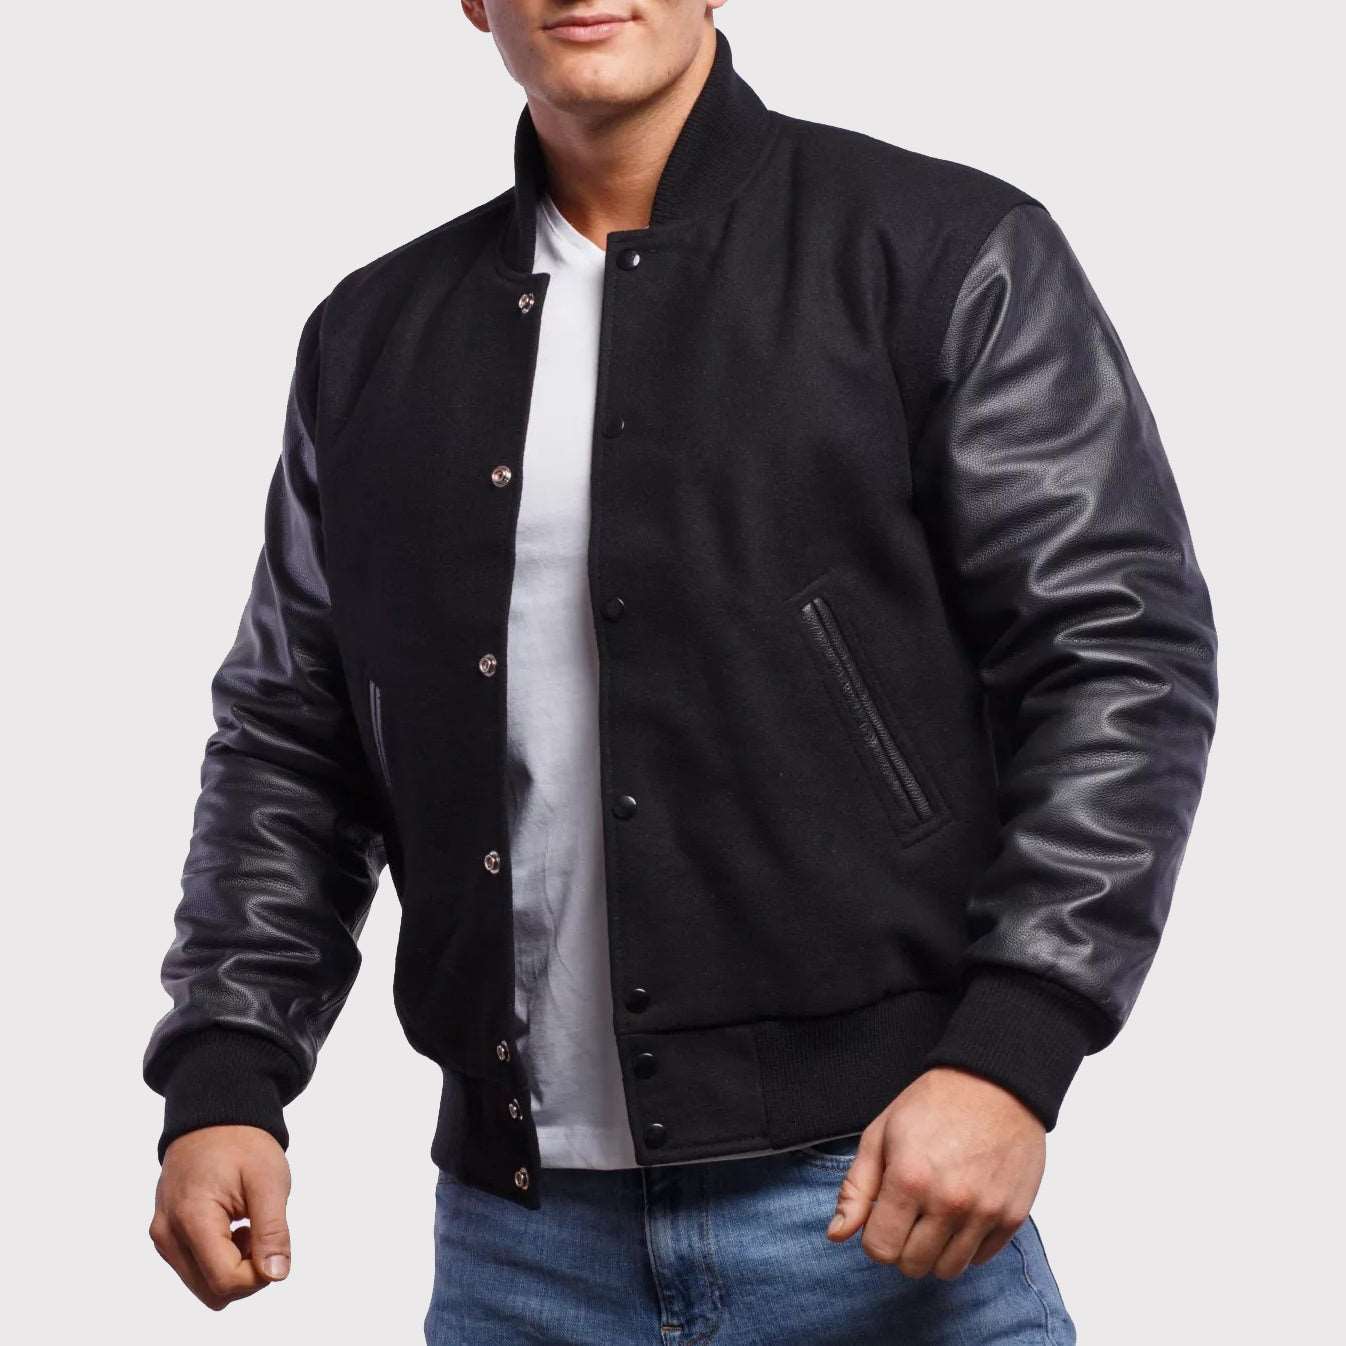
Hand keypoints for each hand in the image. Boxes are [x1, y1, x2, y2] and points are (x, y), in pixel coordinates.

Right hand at [149, 1125, 292, 1309]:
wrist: (214, 1116)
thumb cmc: (243, 1143)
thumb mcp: (268, 1180)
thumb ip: (273, 1231)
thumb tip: (276, 1275)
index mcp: (191, 1218)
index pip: (225, 1280)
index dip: (259, 1273)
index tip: (274, 1241)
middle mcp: (167, 1235)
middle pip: (213, 1291)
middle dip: (247, 1273)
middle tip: (261, 1230)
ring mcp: (163, 1237)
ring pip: (204, 1285)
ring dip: (234, 1265)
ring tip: (247, 1224)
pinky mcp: (167, 1236)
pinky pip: (196, 1269)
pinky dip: (221, 1257)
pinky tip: (234, 1225)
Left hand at [826, 1066, 1044, 1278]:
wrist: (995, 1084)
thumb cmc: (932, 1105)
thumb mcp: (880, 1135)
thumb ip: (856, 1188)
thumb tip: (836, 1235)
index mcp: (910, 1179)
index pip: (880, 1249)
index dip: (875, 1236)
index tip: (883, 1215)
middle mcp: (948, 1202)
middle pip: (912, 1265)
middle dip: (903, 1245)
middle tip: (909, 1213)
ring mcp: (984, 1212)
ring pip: (948, 1270)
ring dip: (935, 1251)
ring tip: (935, 1215)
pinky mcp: (1012, 1216)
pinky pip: (981, 1259)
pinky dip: (966, 1246)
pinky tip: (961, 1213)